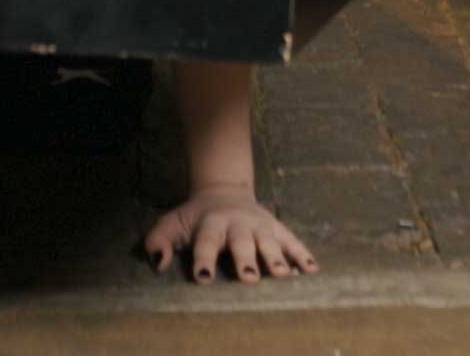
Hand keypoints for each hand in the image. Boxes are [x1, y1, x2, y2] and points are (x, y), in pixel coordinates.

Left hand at [141, 188, 316, 283]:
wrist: (223, 192)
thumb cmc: (194, 218)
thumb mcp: (172, 223)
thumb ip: (159, 240)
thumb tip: (158, 263)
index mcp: (211, 223)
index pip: (206, 241)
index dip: (204, 259)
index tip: (204, 278)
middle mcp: (237, 223)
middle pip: (242, 242)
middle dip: (246, 259)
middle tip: (250, 278)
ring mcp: (260, 225)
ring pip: (269, 242)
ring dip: (276, 258)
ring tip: (283, 275)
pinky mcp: (276, 228)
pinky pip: (292, 240)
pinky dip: (302, 254)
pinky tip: (311, 270)